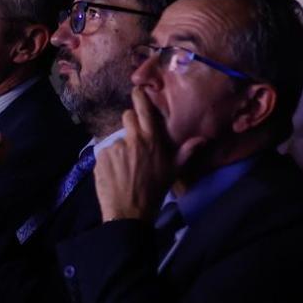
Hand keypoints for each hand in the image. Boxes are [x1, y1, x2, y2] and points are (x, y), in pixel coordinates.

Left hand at [100, 92, 178, 222]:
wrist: (129, 212)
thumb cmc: (155, 190)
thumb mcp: (174, 170)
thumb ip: (186, 151)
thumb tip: (203, 138)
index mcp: (150, 139)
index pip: (143, 109)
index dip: (139, 96)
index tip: (137, 90)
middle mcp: (131, 139)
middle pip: (127, 117)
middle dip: (131, 123)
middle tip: (135, 139)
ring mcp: (114, 148)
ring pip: (117, 138)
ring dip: (121, 146)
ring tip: (126, 165)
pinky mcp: (100, 158)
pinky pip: (106, 153)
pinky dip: (110, 160)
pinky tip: (116, 173)